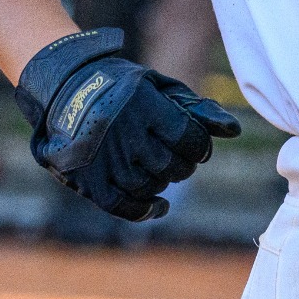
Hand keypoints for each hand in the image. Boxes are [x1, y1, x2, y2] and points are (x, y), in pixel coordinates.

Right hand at [16, 29, 240, 220]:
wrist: (63, 87)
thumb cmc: (123, 87)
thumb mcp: (160, 87)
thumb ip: (197, 109)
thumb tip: (234, 130)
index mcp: (142, 105)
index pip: (187, 138)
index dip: (199, 147)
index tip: (197, 147)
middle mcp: (121, 133)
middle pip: (169, 166)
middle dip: (183, 166)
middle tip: (180, 159)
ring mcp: (101, 158)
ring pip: (147, 186)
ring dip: (162, 183)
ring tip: (160, 170)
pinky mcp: (84, 178)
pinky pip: (120, 205)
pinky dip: (143, 210)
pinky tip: (157, 206)